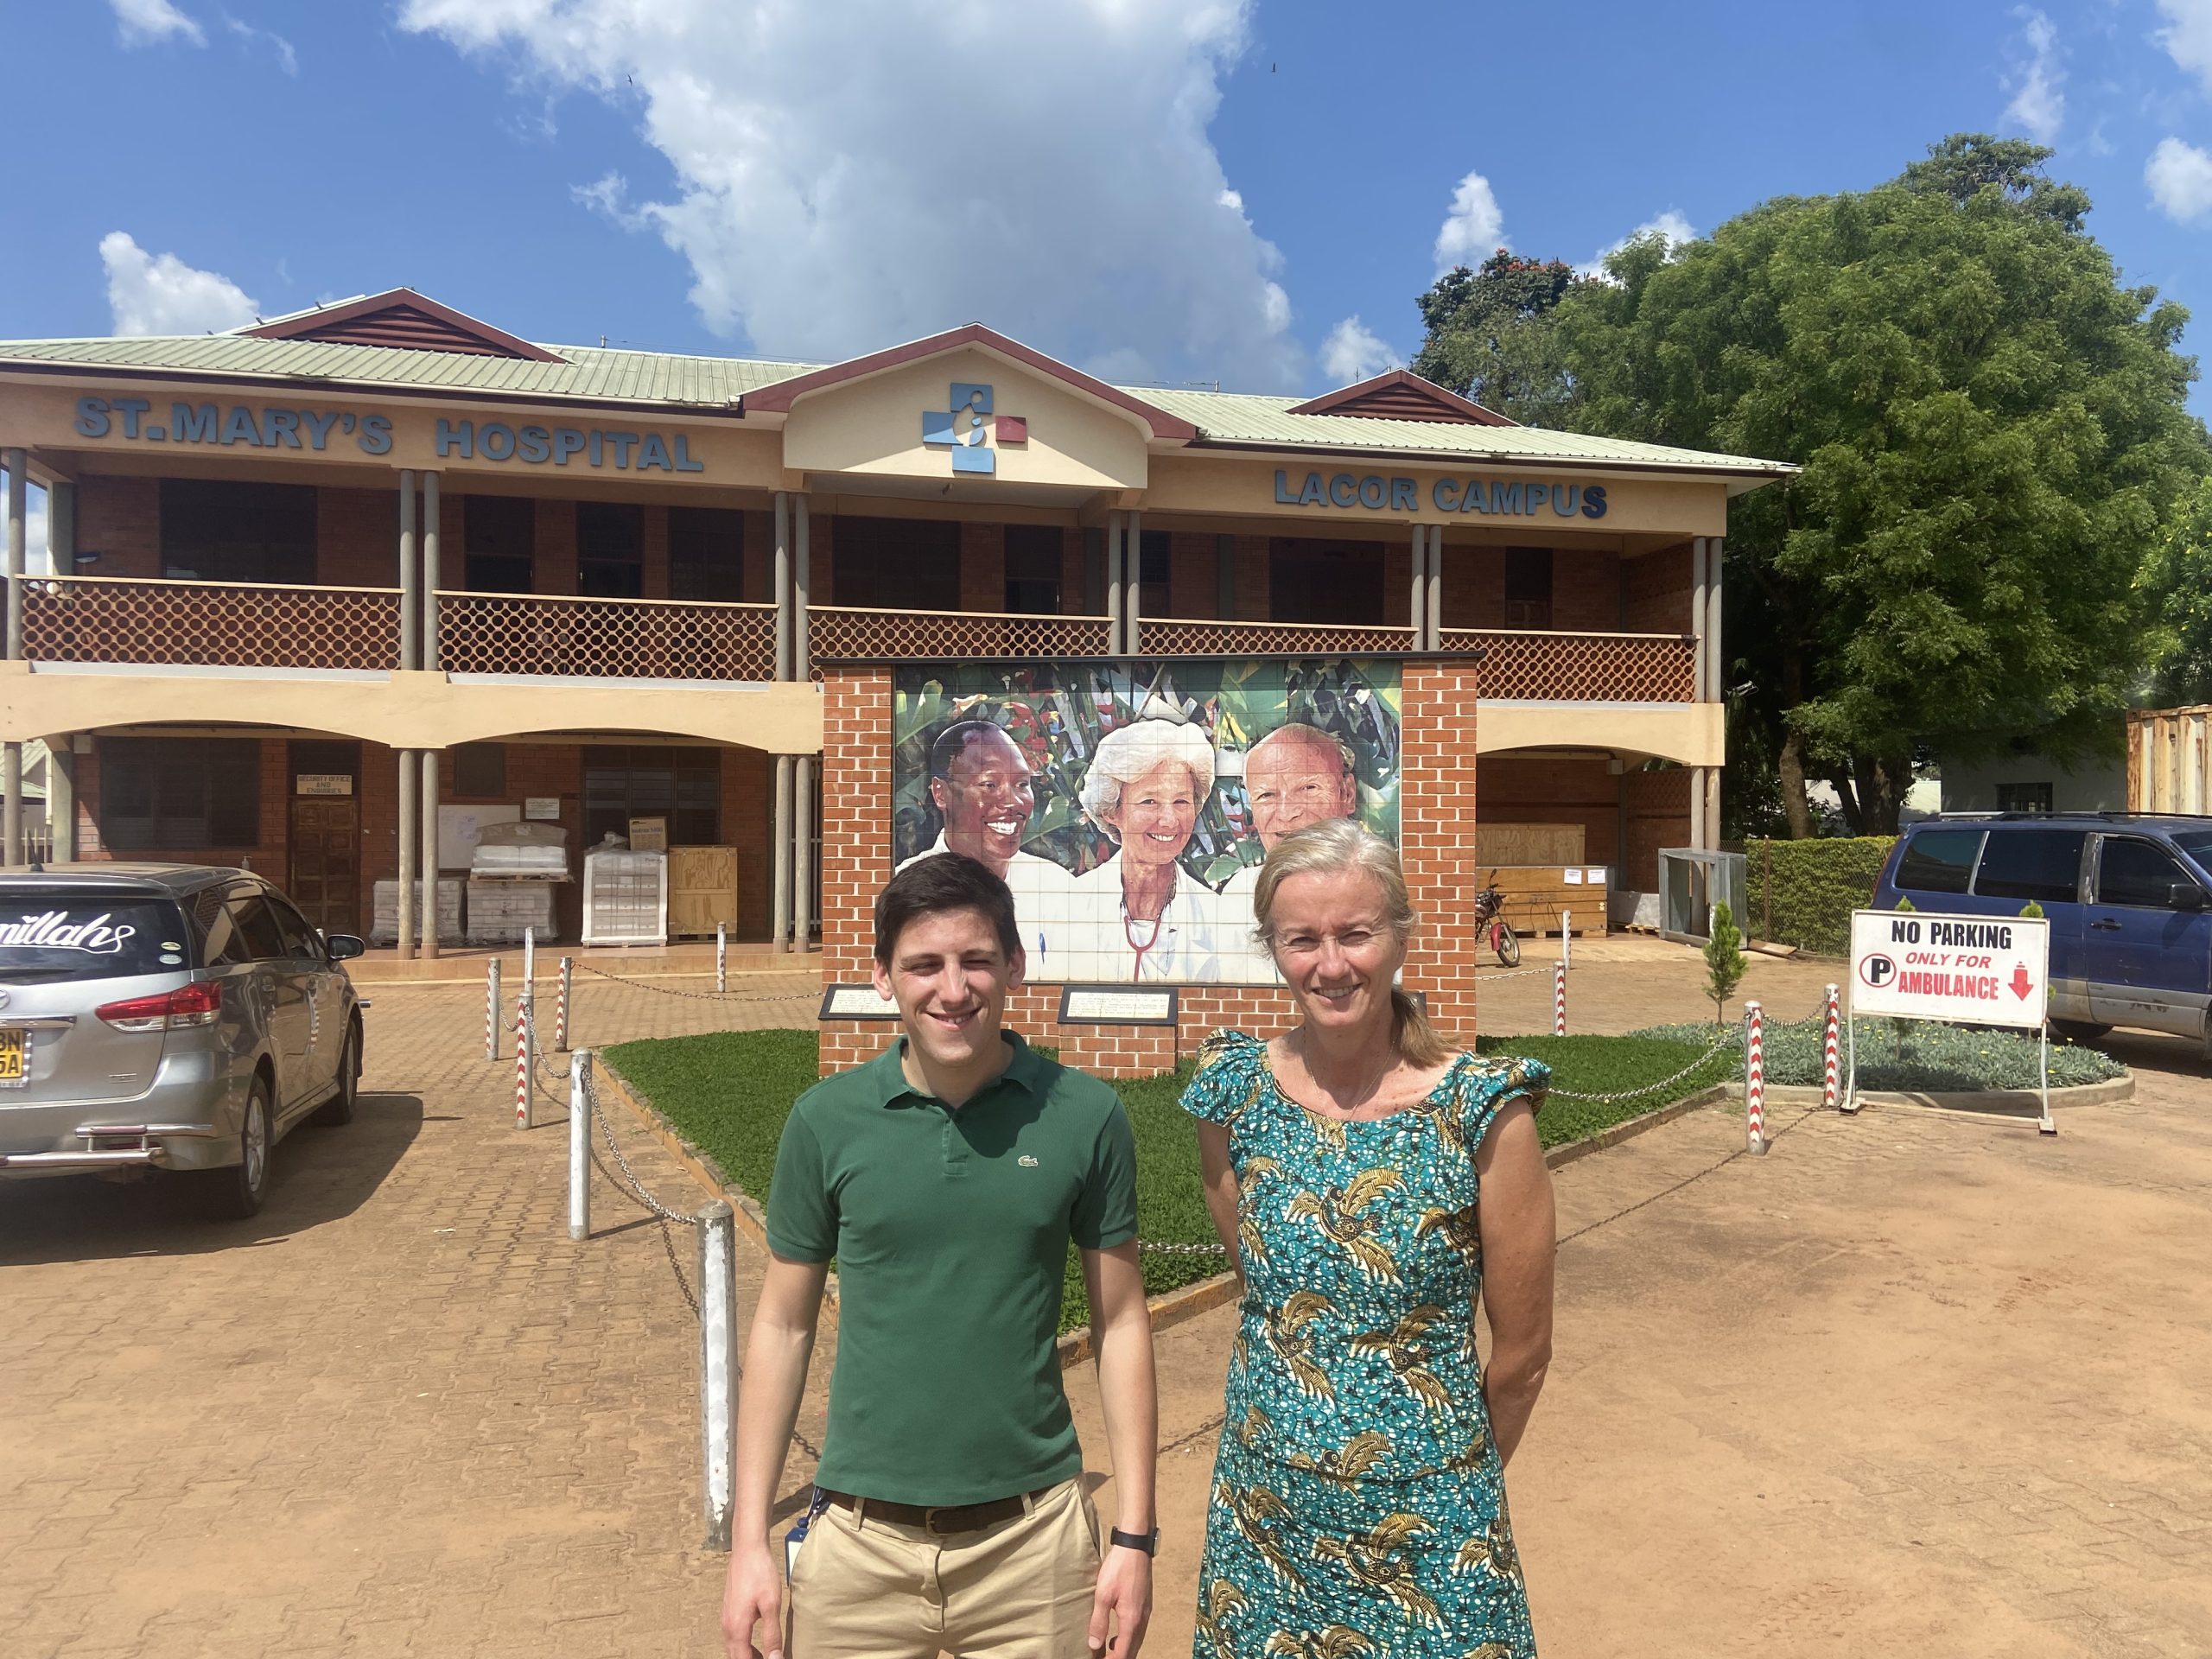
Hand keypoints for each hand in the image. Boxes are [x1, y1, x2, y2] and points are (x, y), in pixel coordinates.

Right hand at [720, 1542, 784, 1658]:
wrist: (747, 1549)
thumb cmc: (760, 1573)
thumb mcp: (771, 1604)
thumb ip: (772, 1634)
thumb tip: (774, 1658)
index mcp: (736, 1628)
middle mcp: (727, 1626)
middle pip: (735, 1657)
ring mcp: (726, 1618)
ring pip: (733, 1648)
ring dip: (746, 1656)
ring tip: (764, 1656)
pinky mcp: (729, 1611)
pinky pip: (733, 1637)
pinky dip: (743, 1646)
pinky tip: (756, 1643)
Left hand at [1087, 1543, 1151, 1656]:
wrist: (1136, 1546)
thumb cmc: (1119, 1568)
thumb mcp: (1103, 1595)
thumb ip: (1099, 1622)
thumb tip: (1094, 1644)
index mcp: (1132, 1620)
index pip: (1123, 1653)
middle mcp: (1142, 1619)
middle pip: (1132, 1650)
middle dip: (1119, 1658)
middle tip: (1102, 1658)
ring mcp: (1146, 1612)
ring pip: (1137, 1641)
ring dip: (1124, 1649)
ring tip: (1107, 1652)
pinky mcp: (1145, 1605)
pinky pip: (1138, 1630)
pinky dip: (1129, 1639)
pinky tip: (1117, 1635)